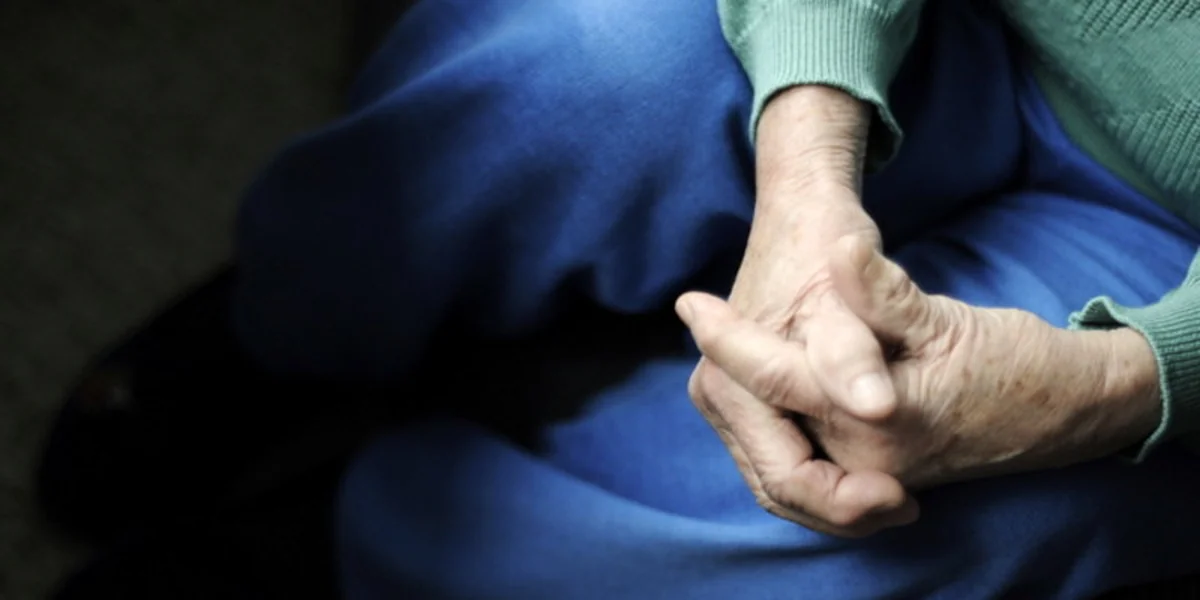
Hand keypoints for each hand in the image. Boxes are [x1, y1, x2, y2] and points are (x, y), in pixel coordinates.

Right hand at [682, 86, 916, 536]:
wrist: (803, 215)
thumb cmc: (822, 250)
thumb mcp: (843, 302)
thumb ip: (851, 356)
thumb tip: (874, 406)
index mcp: (727, 384)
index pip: (788, 477)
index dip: (849, 499)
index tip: (907, 496)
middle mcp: (717, 398)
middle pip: (782, 488)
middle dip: (845, 507)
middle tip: (910, 504)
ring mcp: (731, 402)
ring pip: (785, 482)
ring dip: (840, 498)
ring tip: (900, 494)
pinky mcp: (751, 400)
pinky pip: (788, 459)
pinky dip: (831, 474)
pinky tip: (877, 473)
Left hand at [682, 236, 1162, 490]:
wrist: (1064, 406)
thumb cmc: (1011, 363)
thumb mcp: (944, 319)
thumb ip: (884, 292)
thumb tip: (846, 251)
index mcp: (872, 424)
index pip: (775, 380)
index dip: (728, 339)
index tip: (692, 303)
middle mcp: (862, 461)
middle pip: (759, 436)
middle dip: (728, 381)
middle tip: (705, 324)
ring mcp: (867, 474)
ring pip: (774, 459)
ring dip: (745, 411)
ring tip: (725, 353)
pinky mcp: (874, 473)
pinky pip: (802, 464)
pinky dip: (774, 428)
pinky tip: (765, 391)